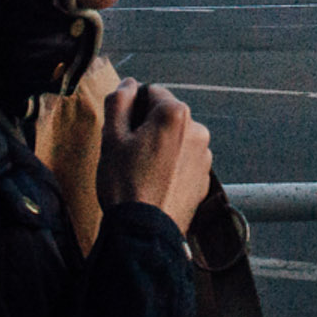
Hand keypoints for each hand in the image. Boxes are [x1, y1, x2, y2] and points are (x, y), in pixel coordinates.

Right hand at [96, 79, 212, 229]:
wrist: (145, 233)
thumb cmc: (125, 184)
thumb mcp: (111, 138)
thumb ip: (118, 101)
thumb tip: (128, 83)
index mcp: (176, 113)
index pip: (151, 92)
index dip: (132, 109)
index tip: (122, 132)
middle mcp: (198, 129)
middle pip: (166, 116)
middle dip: (147, 127)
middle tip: (129, 153)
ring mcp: (204, 156)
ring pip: (176, 139)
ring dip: (161, 147)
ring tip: (142, 172)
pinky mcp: (205, 179)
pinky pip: (184, 161)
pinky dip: (171, 166)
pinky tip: (155, 184)